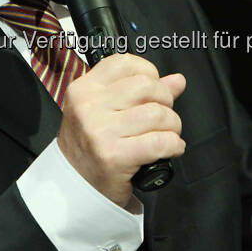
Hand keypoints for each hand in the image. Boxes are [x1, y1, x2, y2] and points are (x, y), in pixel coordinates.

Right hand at [57, 53, 186, 206]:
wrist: (74, 187)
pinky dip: (173, 145)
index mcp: (84, 89)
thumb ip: (141, 92)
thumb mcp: (106, 111)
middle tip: (163, 117)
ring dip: (172, 126)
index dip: (149, 73)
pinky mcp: (114, 156)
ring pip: (157, 114)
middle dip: (166, 101)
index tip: (153, 90)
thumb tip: (177, 80)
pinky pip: (159, 142)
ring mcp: (100, 132)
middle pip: (146, 87)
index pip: (125, 63)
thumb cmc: (92, 146)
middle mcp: (88, 107)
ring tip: (168, 134)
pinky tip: (171, 149)